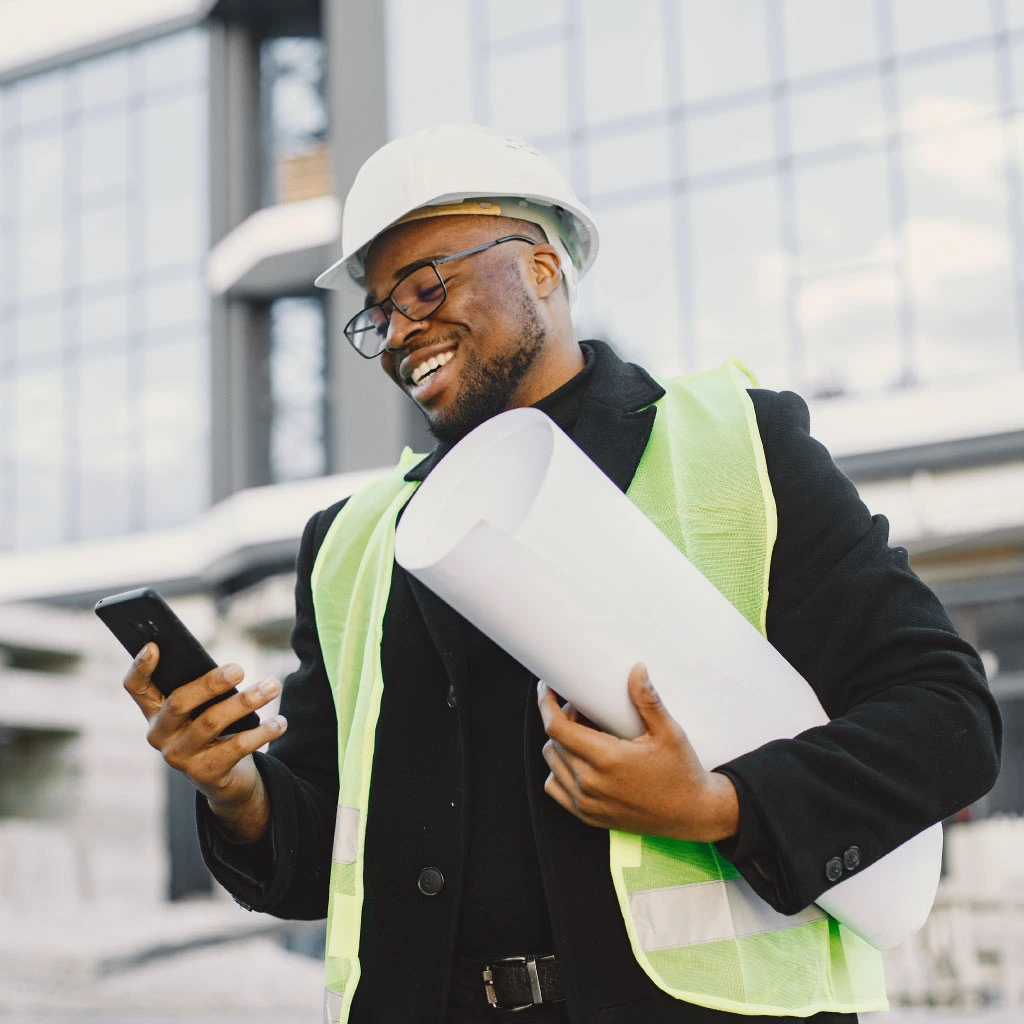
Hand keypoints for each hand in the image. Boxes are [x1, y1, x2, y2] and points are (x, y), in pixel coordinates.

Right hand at [122, 643, 286, 839]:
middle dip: (211, 682)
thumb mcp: (202, 707)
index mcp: (154, 711)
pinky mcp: (205, 773)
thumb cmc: (213, 729)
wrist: (224, 779)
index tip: (154, 645)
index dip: (140, 667)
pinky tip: (280, 721)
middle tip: (240, 668)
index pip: (135, 687)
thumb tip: (229, 670)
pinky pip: (236, 747)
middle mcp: (160, 735)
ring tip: (272, 686)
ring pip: (212, 722)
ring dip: (246, 701)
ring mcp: (180, 757)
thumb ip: (203, 688)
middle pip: (179, 702)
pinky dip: (263, 731)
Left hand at [538, 663, 738, 842]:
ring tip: (584, 733)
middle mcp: (592, 784)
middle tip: (582, 708)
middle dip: (562, 719)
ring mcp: (588, 803)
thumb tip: (636, 669)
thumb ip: (647, 701)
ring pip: (552, 764)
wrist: (692, 814)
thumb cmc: (681, 771)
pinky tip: (579, 760)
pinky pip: (555, 788)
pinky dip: (559, 770)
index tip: (547, 688)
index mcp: (608, 759)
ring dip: (560, 744)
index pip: (558, 728)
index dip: (546, 704)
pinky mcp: (589, 816)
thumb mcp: (669, 732)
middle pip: (554, 742)